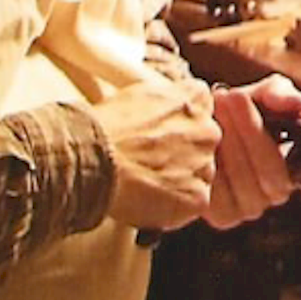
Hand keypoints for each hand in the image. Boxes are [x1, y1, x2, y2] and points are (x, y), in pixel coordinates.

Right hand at [97, 80, 221, 233]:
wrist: (92, 159)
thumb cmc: (104, 127)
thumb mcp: (137, 93)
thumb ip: (164, 98)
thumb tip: (165, 105)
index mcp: (194, 99)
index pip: (202, 106)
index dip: (180, 121)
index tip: (162, 132)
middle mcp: (207, 130)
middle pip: (203, 143)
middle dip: (183, 152)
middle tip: (150, 161)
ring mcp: (204, 165)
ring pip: (199, 174)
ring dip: (180, 179)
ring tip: (144, 183)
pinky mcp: (197, 197)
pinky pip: (191, 203)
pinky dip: (174, 205)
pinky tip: (148, 200)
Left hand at [204, 75, 300, 229]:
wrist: (194, 123)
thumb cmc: (238, 109)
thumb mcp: (261, 93)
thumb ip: (280, 92)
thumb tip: (293, 101)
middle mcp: (281, 191)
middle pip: (277, 179)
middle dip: (254, 133)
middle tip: (237, 97)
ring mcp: (252, 207)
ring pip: (248, 183)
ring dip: (231, 140)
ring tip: (218, 104)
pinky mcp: (221, 215)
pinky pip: (220, 194)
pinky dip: (211, 160)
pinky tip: (204, 133)